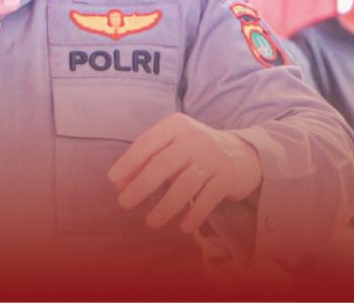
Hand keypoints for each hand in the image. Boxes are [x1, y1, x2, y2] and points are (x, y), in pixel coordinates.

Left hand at [107, 113, 261, 233]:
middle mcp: (194, 138)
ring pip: (185, 184)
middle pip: (164, 163)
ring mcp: (212, 156)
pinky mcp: (227, 176)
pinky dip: (195, 214)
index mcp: (175, 126)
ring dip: (166, 205)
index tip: (112, 179)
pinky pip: (208, 198)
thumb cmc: (194, 151)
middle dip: (142, 185)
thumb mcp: (170, 148)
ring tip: (151, 222)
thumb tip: (119, 185)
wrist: (241, 153)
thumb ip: (144, 162)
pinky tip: (184, 227)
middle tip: (124, 203)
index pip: (147, 142)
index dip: (129, 161)